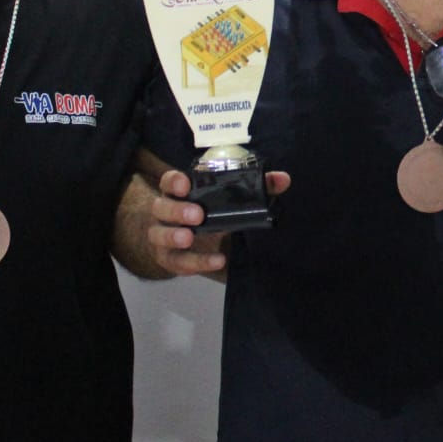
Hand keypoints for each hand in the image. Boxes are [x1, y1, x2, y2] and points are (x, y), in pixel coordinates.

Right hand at [143, 168, 291, 279]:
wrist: (190, 241)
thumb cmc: (210, 211)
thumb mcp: (231, 198)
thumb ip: (257, 187)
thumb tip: (283, 179)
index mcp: (179, 193)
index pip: (169, 182)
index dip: (174, 182)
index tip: (186, 184)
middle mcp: (165, 212)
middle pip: (161, 208)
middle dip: (177, 210)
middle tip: (197, 215)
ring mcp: (163, 236)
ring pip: (159, 235)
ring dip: (174, 236)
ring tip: (189, 238)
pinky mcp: (170, 258)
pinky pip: (178, 262)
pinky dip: (196, 262)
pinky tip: (216, 261)